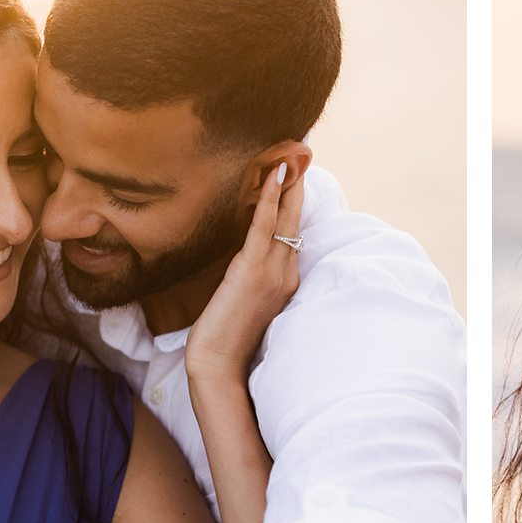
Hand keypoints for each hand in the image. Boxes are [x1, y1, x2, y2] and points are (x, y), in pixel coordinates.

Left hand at [188, 162, 304, 382]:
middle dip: (300, 188)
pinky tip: (274, 175)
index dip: (295, 206)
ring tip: (293, 156)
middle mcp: (285, 273)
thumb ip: (252, 281)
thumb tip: (245, 262)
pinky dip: (271, 198)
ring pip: (286, 219)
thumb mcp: (245, 305)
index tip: (296, 179)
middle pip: (296, 222)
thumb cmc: (226, 341)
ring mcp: (272, 271)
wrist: (219, 366)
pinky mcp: (252, 269)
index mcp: (285, 282)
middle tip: (303, 156)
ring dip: (289, 184)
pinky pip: (264, 226)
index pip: (292, 236)